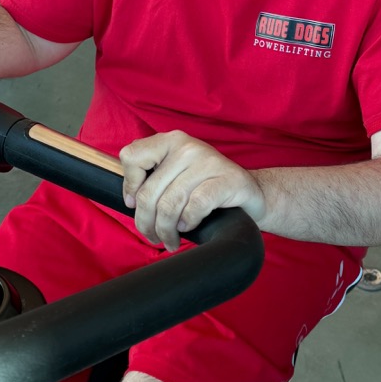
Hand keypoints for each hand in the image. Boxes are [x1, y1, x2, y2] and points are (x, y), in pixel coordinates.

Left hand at [120, 131, 265, 251]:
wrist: (250, 194)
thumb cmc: (206, 188)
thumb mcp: (177, 174)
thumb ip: (153, 177)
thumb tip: (130, 199)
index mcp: (170, 141)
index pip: (132, 156)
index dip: (129, 186)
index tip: (135, 204)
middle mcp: (187, 146)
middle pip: (149, 192)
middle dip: (146, 223)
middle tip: (153, 236)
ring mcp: (208, 161)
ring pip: (170, 204)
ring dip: (166, 230)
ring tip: (170, 240)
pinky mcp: (227, 180)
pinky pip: (195, 206)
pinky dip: (188, 222)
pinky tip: (188, 226)